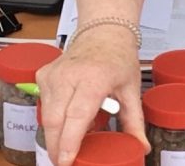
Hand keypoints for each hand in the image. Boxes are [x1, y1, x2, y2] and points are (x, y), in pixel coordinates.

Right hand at [37, 28, 147, 165]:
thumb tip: (141, 146)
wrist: (104, 32)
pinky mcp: (44, 75)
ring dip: (54, 135)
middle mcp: (69, 75)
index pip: (76, 115)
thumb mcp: (131, 89)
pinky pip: (43, 104)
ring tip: (68, 145)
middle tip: (63, 162)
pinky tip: (66, 120)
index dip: (69, 141)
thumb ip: (134, 121)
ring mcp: (53, 74)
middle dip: (56, 147)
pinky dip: (52, 118)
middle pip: (54, 120)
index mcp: (94, 78)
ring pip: (45, 115)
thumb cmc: (118, 57)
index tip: (66, 161)